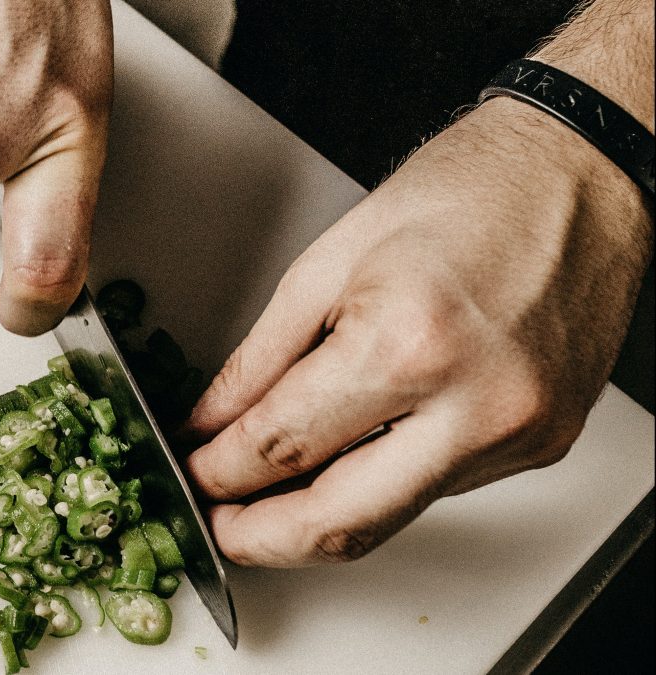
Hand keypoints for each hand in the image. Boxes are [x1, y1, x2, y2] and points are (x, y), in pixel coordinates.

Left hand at [184, 97, 652, 566]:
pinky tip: (344, 460)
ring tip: (265, 496)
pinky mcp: (541, 445)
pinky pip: (435, 490)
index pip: (283, 446)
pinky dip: (376, 485)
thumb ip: (258, 359)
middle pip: (340, 523)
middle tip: (216, 523)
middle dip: (260, 539)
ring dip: (315, 519)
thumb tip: (211, 423)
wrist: (578, 173)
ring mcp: (516, 434)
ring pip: (389, 520)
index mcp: (409, 344)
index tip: (193, 475)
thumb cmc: (465, 192)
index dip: (218, 473)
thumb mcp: (328, 262)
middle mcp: (475, 405)